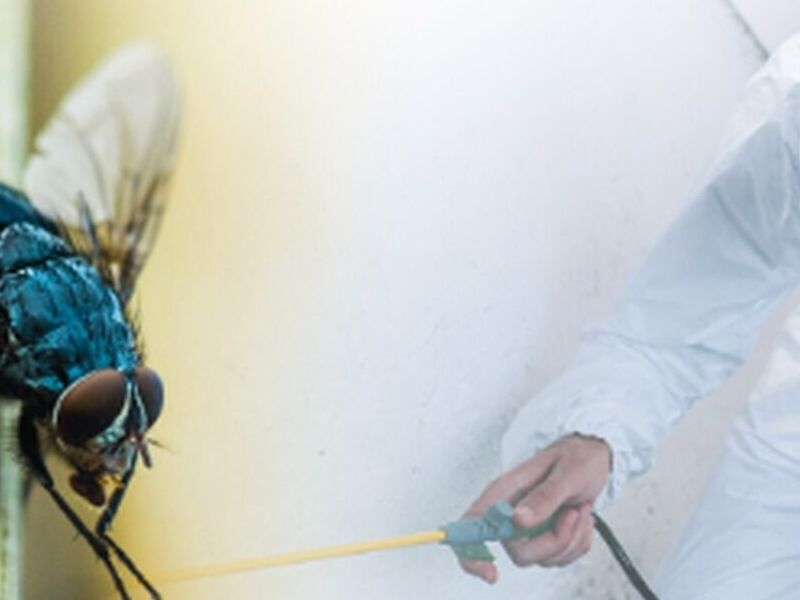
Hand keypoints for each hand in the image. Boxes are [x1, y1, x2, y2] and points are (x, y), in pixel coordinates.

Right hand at [459, 433, 610, 583]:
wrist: (595, 458)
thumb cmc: (575, 457)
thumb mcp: (565, 474)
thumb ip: (543, 498)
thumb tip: (517, 520)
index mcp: (505, 492)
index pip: (471, 524)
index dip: (470, 552)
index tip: (490, 571)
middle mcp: (512, 512)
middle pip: (517, 552)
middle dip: (552, 541)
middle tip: (569, 514)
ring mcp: (529, 528)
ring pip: (543, 558)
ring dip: (570, 538)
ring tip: (577, 509)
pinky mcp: (546, 537)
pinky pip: (561, 557)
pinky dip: (578, 542)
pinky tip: (580, 518)